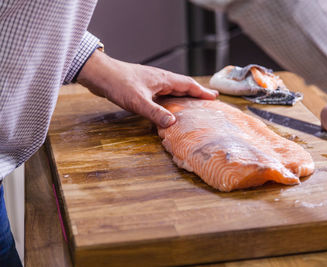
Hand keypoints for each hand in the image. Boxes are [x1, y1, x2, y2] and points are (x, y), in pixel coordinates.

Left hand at [77, 50, 217, 126]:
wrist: (100, 74)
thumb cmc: (118, 84)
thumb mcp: (138, 101)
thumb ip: (155, 113)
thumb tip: (173, 123)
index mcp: (163, 79)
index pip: (188, 85)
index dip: (202, 92)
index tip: (214, 97)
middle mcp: (160, 79)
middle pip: (183, 85)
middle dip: (197, 93)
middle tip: (209, 100)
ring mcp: (152, 82)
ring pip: (173, 88)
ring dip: (184, 95)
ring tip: (193, 103)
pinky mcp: (143, 86)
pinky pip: (163, 92)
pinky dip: (171, 98)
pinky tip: (168, 105)